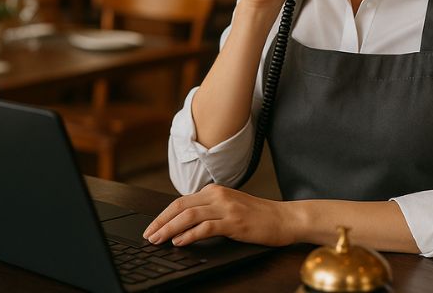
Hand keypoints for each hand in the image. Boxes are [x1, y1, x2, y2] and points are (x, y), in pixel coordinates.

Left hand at [142, 184, 294, 247]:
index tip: (152, 227)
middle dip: (161, 221)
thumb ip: (209, 210)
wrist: (284, 218)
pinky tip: (179, 242)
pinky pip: (206, 227)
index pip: (181, 201)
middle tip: (148, 235)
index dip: (163, 215)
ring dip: (170, 228)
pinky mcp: (234, 221)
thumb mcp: (230, 207)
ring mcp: (226, 207)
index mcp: (215, 191)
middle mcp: (218, 195)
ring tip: (158, 240)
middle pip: (180, 206)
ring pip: (189, 215)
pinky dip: (189, 234)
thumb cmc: (258, 216)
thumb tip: (183, 224)